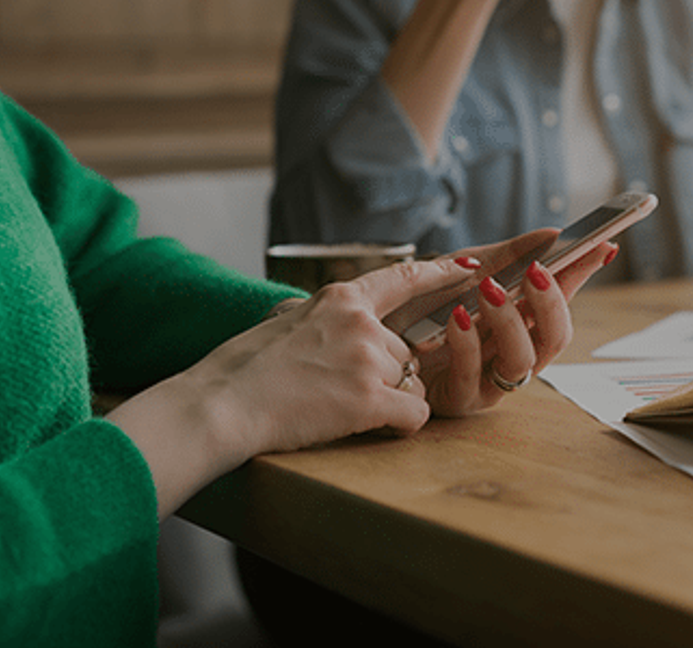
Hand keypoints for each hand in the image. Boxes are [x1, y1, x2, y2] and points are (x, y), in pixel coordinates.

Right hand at [180, 257, 481, 463]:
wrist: (223, 402)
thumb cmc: (244, 366)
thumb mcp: (287, 320)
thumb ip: (324, 318)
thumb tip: (333, 325)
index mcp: (339, 297)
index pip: (403, 278)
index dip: (440, 272)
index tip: (469, 266)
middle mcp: (361, 321)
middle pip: (404, 351)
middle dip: (385, 374)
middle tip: (338, 388)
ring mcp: (367, 357)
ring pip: (409, 383)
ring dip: (386, 400)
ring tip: (336, 406)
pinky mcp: (370, 397)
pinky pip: (414, 413)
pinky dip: (398, 425)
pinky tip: (363, 425)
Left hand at [412, 229, 616, 416]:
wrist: (376, 333)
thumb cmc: (422, 305)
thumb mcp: (463, 270)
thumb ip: (506, 256)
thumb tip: (552, 233)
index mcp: (520, 322)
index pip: (561, 301)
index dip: (583, 276)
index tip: (601, 247)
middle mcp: (512, 352)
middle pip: (555, 338)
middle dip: (551, 303)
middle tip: (537, 270)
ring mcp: (489, 380)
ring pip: (523, 362)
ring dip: (510, 322)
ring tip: (490, 290)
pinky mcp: (459, 400)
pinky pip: (473, 377)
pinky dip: (467, 344)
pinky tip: (457, 316)